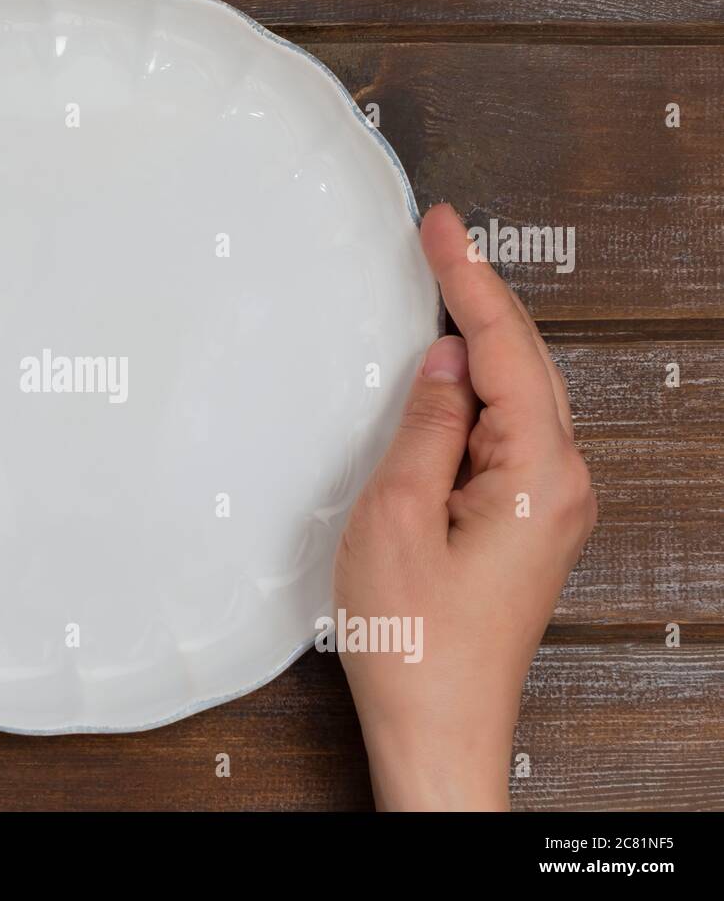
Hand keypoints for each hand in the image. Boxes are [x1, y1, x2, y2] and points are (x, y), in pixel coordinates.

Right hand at [333, 204, 596, 810]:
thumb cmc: (416, 646)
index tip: (443, 227)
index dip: (468, 278)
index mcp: (536, 476)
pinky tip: (453, 376)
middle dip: (480, 296)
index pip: (504, 348)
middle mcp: (561, 487)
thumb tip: (447, 367)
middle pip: (525, 363)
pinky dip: (480, 392)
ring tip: (443, 288)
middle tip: (441, 240)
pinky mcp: (526, 527)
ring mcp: (549, 509)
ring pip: (519, 397)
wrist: (437, 730)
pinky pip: (508, 435)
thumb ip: (428, 428)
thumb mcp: (397, 517)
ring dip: (481, 342)